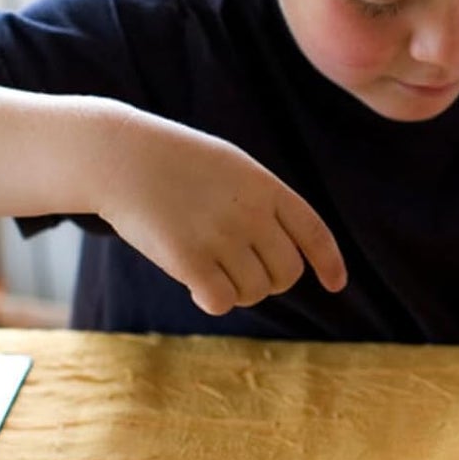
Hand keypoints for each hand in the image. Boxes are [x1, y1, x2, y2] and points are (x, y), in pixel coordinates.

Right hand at [98, 111, 345, 313]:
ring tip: (212, 267)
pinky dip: (212, 299)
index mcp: (267, 188)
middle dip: (270, 280)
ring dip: (237, 290)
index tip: (336, 285)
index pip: (314, 234)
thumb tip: (282, 251)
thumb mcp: (232, 166)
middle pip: (287, 273)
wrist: (122, 157)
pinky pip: (221, 302)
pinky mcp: (189, 261)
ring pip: (254, 291)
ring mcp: (222, 238)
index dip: (329, 263)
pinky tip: (194, 283)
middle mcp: (252, 215)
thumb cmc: (176, 161)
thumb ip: (261, 202)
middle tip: (241, 270)